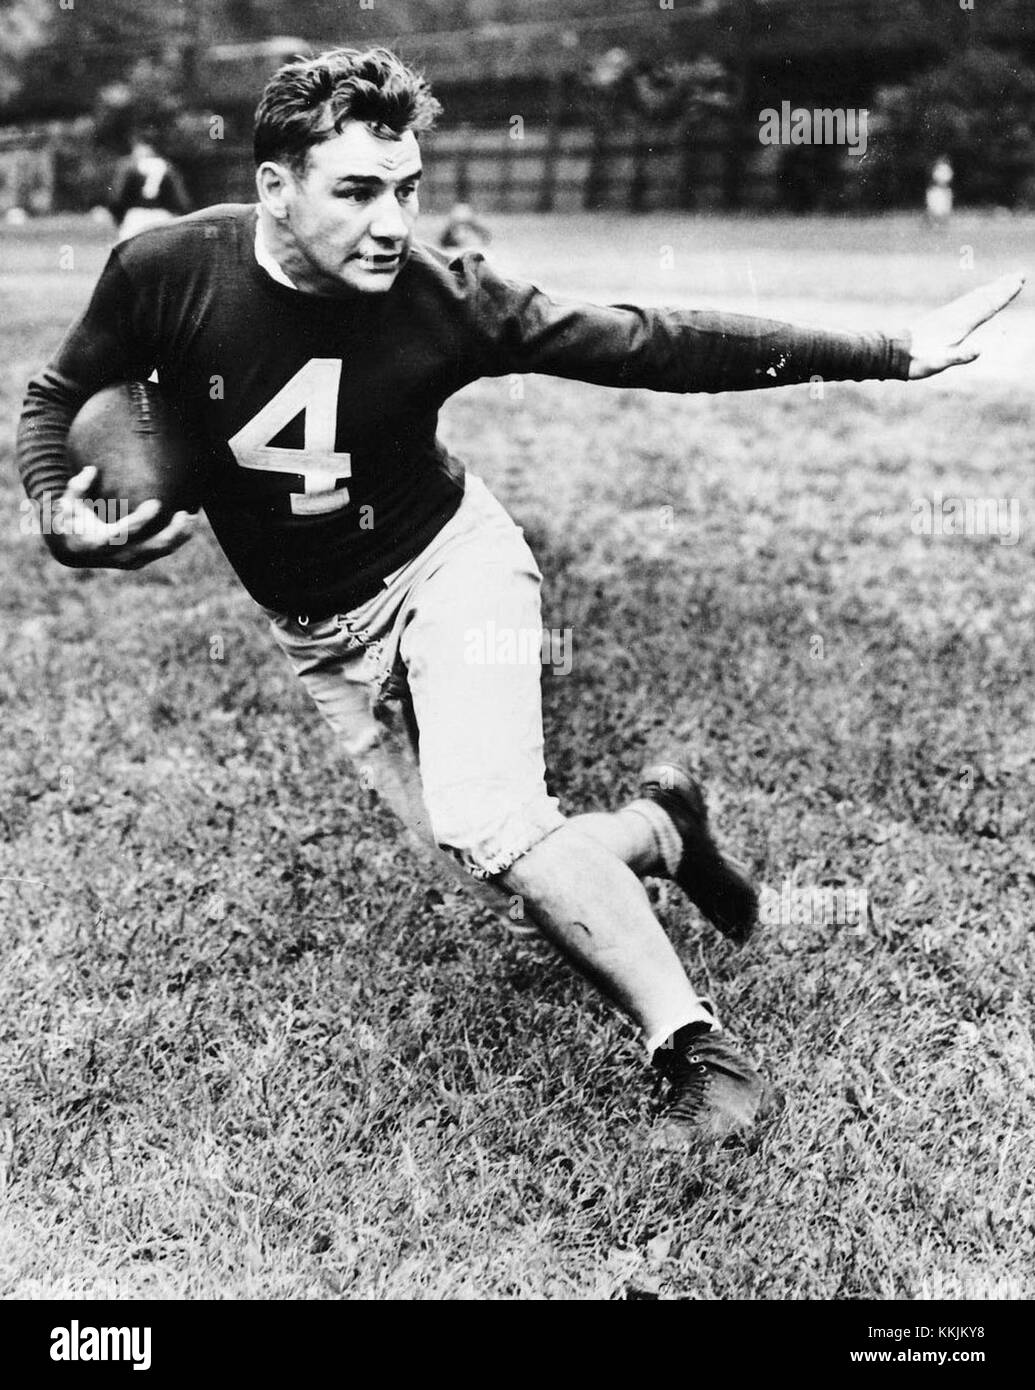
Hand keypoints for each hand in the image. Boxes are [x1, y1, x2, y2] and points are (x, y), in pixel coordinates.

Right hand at [45, 465, 193, 569]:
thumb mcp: (67, 503)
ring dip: (181, 535)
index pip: (126, 532)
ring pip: (162, 551)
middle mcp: (119, 555)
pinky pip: (162, 551)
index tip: (156, 503)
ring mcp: (131, 560)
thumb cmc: (71, 520)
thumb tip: (91, 470)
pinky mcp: (139, 560)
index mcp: (101, 541)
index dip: (142, 519)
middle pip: (153, 547)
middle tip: (186, 513)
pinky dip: (178, 538)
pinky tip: (189, 522)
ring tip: (194, 516)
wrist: (72, 550)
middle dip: (172, 532)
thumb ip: (77, 487)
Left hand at [906, 272, 1025, 378]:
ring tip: (1006, 280)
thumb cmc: (917, 361)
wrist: (893, 352)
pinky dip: (978, 296)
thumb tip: (980, 350)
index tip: (1019, 282)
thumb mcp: (939, 363)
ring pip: (976, 298)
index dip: (1004, 295)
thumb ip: (960, 357)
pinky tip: (979, 296)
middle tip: (1020, 275)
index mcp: (960, 324)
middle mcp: (956, 316)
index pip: (988, 306)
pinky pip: (966, 302)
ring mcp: (949, 315)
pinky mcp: (942, 318)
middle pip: (984, 298)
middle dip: (1003, 287)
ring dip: (992, 289)